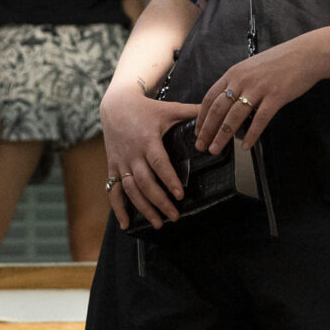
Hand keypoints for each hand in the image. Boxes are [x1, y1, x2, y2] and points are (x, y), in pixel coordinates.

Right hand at [100, 81, 196, 230]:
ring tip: (158, 223)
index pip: (158, 163)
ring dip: (143, 208)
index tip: (180, 195)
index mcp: (148, 140)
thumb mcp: (169, 109)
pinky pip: (113, 190)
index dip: (169, 180)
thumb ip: (192, 112)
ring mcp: (121, 162)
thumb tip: (217, 116)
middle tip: (174, 217)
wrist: (115, 105)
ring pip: (130, 190)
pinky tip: (126, 224)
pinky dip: (118, 209)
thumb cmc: (146, 108)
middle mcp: (133, 153)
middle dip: (159, 201)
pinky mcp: (113, 167)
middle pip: (144, 182)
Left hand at [195, 35, 329, 154]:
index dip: (201, 117)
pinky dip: (251, 134)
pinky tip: (245, 145)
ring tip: (216, 149)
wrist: (306, 54)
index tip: (197, 132)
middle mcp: (242, 80)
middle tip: (201, 146)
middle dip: (207, 130)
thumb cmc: (280, 61)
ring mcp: (259, 88)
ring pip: (234, 116)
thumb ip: (239, 83)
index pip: (210, 97)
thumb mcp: (252, 67)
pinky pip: (259, 119)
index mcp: (234, 73)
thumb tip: (228, 103)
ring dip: (222, 135)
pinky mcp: (276, 96)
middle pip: (217, 109)